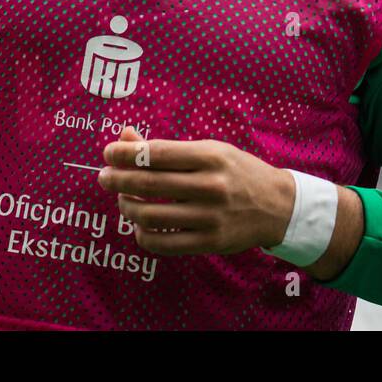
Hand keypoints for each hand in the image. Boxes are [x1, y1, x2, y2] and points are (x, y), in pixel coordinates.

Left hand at [97, 126, 293, 256]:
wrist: (278, 206)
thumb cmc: (238, 173)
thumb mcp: (211, 150)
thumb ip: (167, 147)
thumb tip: (125, 138)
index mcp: (211, 156)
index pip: (156, 153)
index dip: (125, 153)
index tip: (109, 153)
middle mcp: (211, 185)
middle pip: (147, 184)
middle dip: (116, 179)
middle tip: (104, 176)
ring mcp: (210, 217)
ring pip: (149, 215)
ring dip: (126, 207)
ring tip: (123, 200)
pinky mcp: (209, 242)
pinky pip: (162, 243)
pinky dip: (142, 234)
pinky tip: (140, 225)